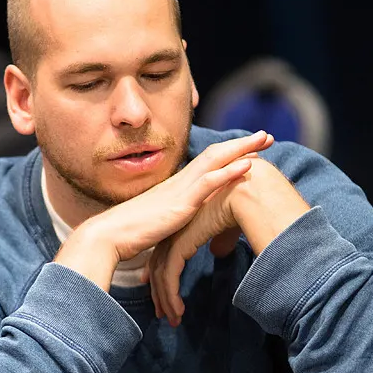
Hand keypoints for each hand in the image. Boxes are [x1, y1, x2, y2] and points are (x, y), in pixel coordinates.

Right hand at [54, 131, 272, 291]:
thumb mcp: (156, 224)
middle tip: (265, 135)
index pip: (205, 164)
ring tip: (264, 140)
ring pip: (215, 162)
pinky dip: (229, 171)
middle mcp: (178, 183)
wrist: (107, 237)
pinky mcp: (180, 204)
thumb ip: (170, 220)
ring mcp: (180, 191)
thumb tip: (179, 225)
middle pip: (214, 155)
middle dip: (241, 144)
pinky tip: (248, 164)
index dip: (227, 153)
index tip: (249, 148)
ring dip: (241, 149)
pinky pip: (209, 182)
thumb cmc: (127, 235)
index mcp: (173, 187)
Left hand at [145, 183, 242, 326]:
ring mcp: (175, 236)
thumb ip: (221, 238)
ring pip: (162, 275)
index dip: (165, 276)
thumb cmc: (247, 204)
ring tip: (173, 320)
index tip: (166, 295)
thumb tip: (219, 251)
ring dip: (167, 300)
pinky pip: (170, 276)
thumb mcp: (230, 225)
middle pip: (159, 266)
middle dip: (160, 292)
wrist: (250, 192)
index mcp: (184, 223)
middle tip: (164, 314)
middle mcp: (175, 229)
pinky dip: (171, 296)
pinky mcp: (180, 243)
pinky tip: (179, 312)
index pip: (167, 253)